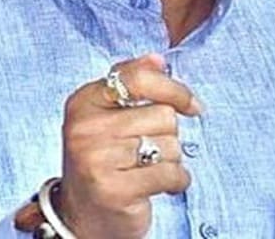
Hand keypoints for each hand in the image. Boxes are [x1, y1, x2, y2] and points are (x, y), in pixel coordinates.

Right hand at [57, 53, 201, 238]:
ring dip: (170, 160)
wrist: (82, 217)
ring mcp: (97, 159)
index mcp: (83, 101)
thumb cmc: (103, 160)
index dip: (174, 89)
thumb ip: (131, 83)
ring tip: (147, 169)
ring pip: (170, 145)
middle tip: (147, 151)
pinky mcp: (114, 189)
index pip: (139, 78)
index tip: (192, 105)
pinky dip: (176, 182)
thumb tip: (157, 58)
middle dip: (167, 135)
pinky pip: (171, 174)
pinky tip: (160, 186)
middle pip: (162, 115)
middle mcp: (85, 127)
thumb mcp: (108, 117)